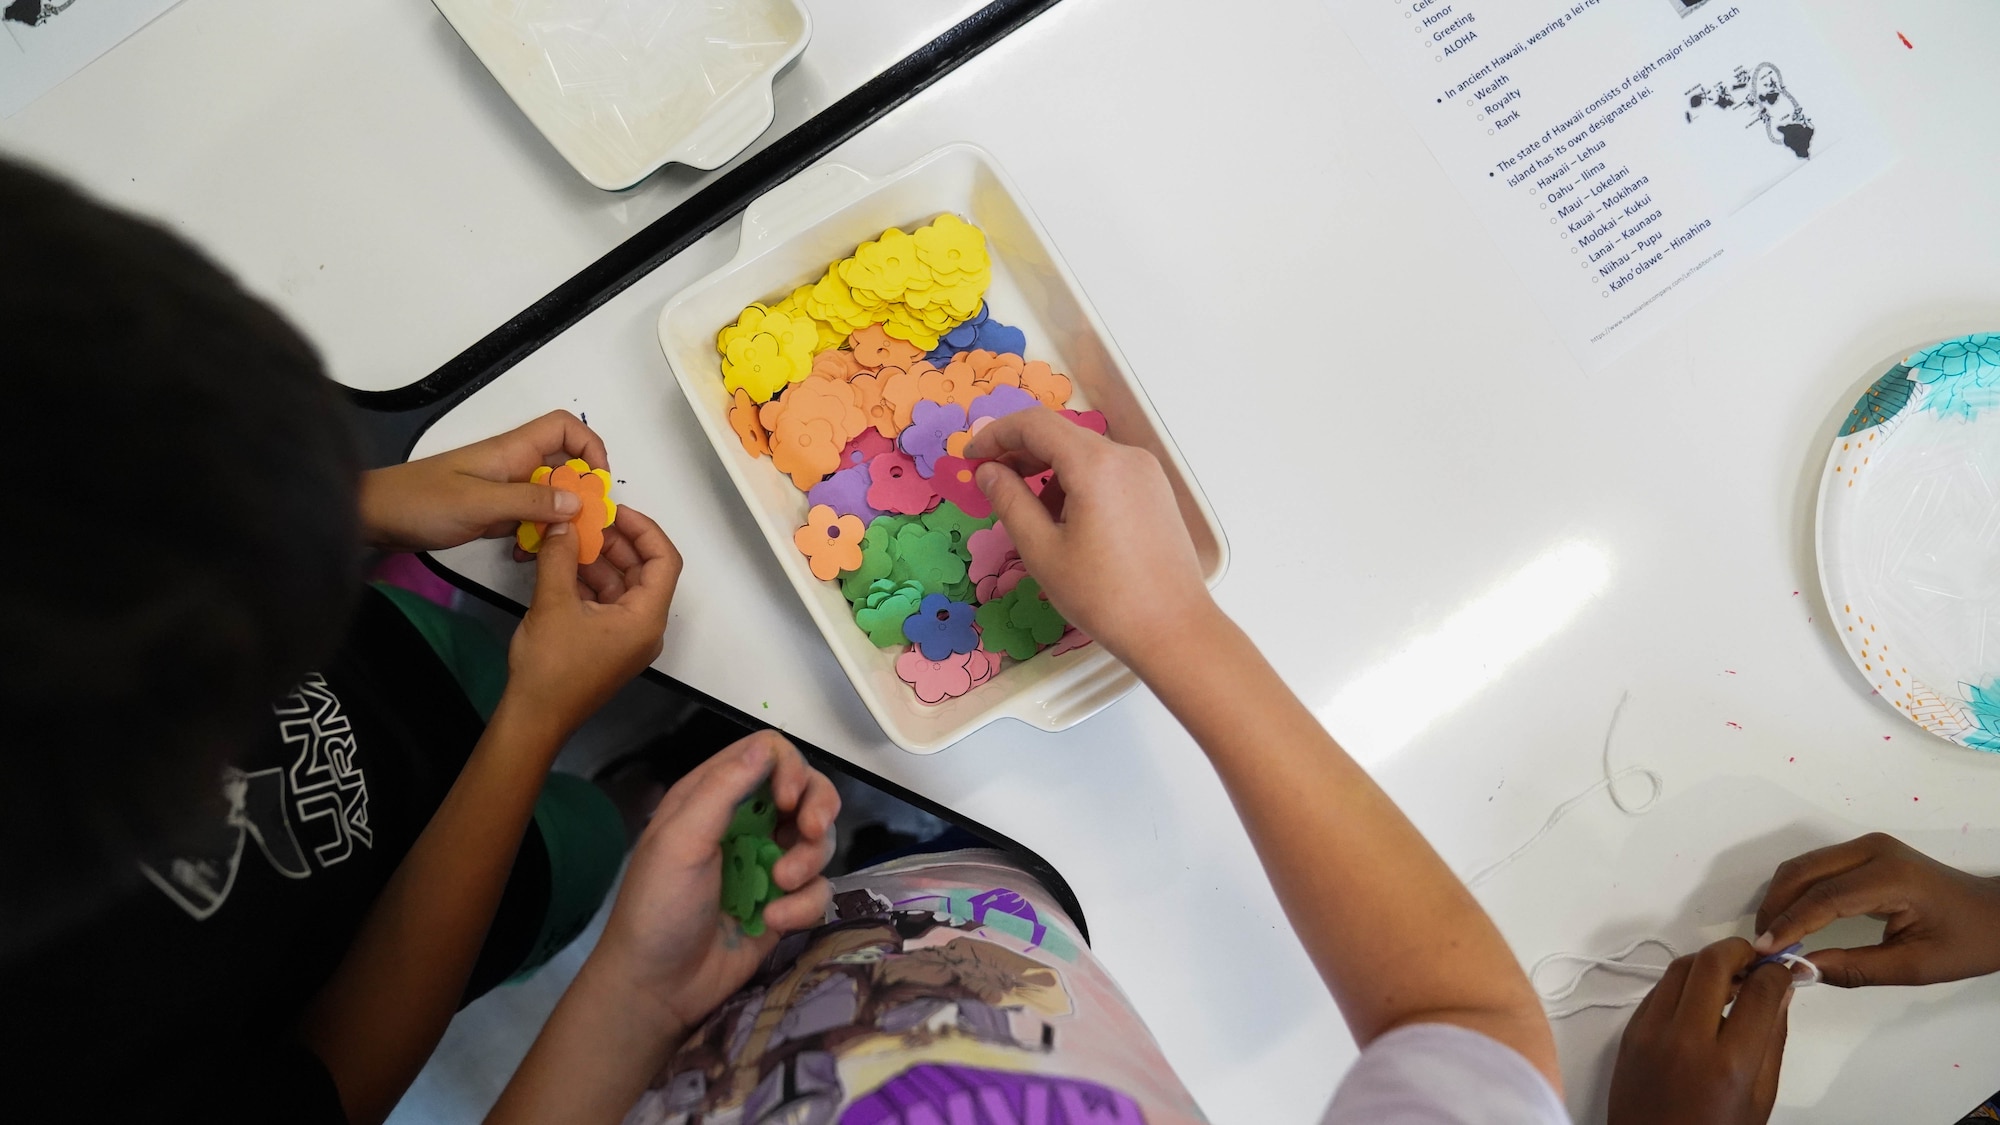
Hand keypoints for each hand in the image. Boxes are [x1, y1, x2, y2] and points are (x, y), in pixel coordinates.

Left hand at [359, 410, 609, 551]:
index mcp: (511, 451)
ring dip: (559, 519)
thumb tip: (578, 501)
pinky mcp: (492, 513)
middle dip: (580, 493)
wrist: (373, 517)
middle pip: (564, 466)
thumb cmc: (421, 502)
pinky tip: (527, 556)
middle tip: (586, 526)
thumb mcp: (479, 503)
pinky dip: (535, 535)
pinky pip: (528, 518)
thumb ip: (530, 501)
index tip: (597, 483)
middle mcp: (512, 466)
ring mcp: (502, 489)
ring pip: (549, 496)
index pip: (564, 429)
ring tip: (561, 546)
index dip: (589, 447)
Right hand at [502, 505, 680, 737]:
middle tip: (586, 520)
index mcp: (646, 619)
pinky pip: (607, 602)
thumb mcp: (553, 603)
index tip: (614, 511)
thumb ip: (560, 556)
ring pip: (622, 585)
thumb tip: (563, 524)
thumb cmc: (551, 668)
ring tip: (569, 539)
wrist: (534, 718)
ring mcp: (627, 637)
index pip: (664, 561)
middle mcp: (645, 628)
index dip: (644, 530)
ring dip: (598, 560)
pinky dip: (589, 581)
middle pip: (644, 571)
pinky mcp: (608, 644)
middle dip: (616, 542)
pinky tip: (563, 565)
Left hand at [588, 730, 838, 1037]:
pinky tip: (773, 923)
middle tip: (811, 832)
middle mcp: (745, 824)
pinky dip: (803, 905)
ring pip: (818, 841)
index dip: (788, 768)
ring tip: (779, 887)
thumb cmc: (659, 907)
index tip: (789, 800)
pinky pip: (817, 889)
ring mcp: (768, 864)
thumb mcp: (681, 840)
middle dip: (818, 809)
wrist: (659, 988)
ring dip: (808, 862)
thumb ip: (724, 788)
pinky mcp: (784, 904)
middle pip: (806, 792)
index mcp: (712, 797)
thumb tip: (767, 745)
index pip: (768, 755)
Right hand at [963, 408, 1213, 659]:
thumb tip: (987, 472)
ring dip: (1048, 469)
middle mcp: (1125, 455)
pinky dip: (1077, 481)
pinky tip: (1066, 521)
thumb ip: (1009, 502)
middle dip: (1019, 452)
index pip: (1034, 424)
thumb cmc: (1103, 596)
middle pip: (1060, 434)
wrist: (1173, 629)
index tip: (971, 458)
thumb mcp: (1042, 551)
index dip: (995, 435)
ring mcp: (1146, 471)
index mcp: (1095, 464)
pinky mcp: (1155, 490)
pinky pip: (1107, 470)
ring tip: (1030, 513)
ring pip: (1084, 453)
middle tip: (990, 482)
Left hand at [1608, 939, 1790, 1124]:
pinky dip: (1683, 982)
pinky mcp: (1629, 1032)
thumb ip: (1771, 1040)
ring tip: (1732, 976)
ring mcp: (1650, 1033)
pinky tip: (1701, 996)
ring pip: (1680, 967)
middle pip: (1712, 962)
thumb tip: (1782, 992)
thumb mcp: (1759, 1097)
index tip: (1784, 970)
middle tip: (1756, 960)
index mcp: (1728, 1063)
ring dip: (1709, 961)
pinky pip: (1658, 989)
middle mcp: (1685, 1040)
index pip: (1759, 992)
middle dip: (1740, 950)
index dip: (1777, 972)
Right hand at [1753, 832, 1999, 986]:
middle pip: (1803, 872)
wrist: (1998, 915)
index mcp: (1891, 877)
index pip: (1824, 897)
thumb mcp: (1914, 967)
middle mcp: (1873, 851)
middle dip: (1775, 908)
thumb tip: (1801, 970)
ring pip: (1804, 866)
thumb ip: (1854, 968)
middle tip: (1762, 945)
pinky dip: (1797, 891)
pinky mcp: (1865, 851)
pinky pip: (1817, 867)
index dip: (1789, 925)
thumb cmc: (1966, 942)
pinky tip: (1793, 919)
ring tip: (1773, 935)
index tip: (1764, 951)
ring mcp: (1868, 846)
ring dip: (1782, 898)